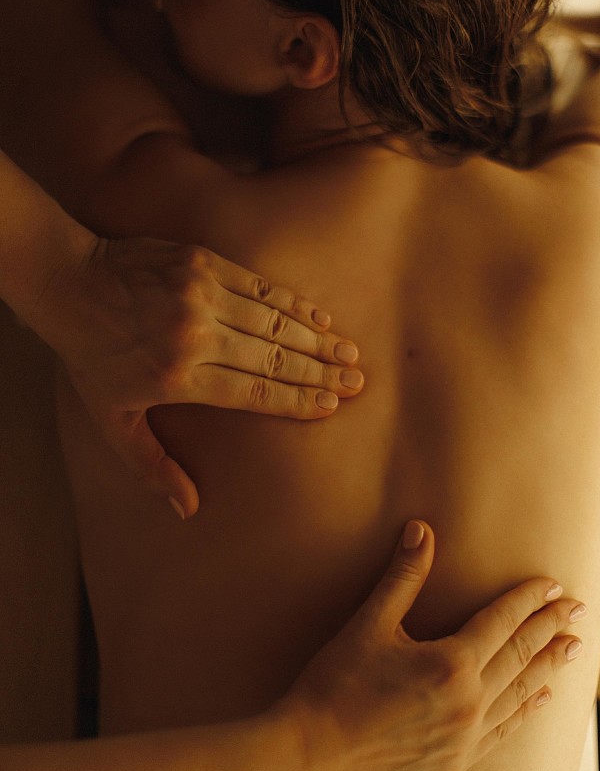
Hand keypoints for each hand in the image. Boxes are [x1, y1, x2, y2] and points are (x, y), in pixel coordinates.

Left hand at [37, 235, 362, 517]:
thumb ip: (152, 466)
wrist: (68, 282)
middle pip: (274, 359)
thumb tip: (188, 509)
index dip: (297, 401)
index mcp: (177, 377)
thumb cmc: (92, 356)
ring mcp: (200, 294)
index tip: (332, 406)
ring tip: (350, 352)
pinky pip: (259, 285)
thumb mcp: (111, 421)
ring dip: (317, 339)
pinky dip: (293, 302)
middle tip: (358, 380)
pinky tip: (319, 316)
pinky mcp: (202, 262)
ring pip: (274, 322)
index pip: (253, 393)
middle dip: (322, 372)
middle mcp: (195, 336)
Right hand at [282, 522, 583, 770]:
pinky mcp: (453, 763)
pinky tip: (536, 701)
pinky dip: (524, 711)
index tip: (553, 586)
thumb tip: (421, 530)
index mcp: (450, 664)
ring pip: (519, 695)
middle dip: (550, 630)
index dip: (529, 600)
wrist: (312, 755)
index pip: (502, 622)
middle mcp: (468, 703)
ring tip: (569, 651)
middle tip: (577, 611)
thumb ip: (402, 577)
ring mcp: (464, 738)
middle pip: (520, 656)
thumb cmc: (336, 686)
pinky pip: (503, 732)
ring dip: (546, 669)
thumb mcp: (369, 624)